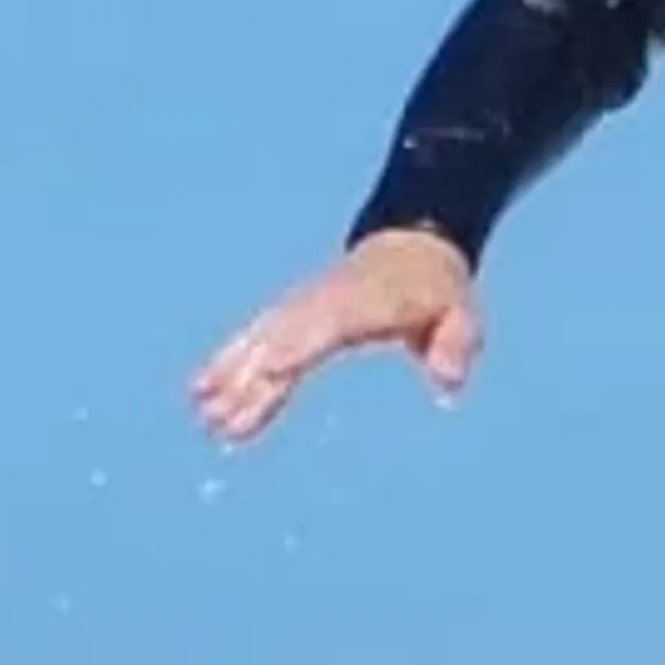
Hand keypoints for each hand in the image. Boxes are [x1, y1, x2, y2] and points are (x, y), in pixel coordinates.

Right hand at [190, 227, 482, 447]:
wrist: (413, 246)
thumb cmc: (439, 289)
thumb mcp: (462, 314)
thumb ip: (457, 345)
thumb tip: (448, 381)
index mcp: (366, 302)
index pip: (326, 326)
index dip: (298, 346)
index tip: (269, 373)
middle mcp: (323, 301)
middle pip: (281, 339)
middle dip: (251, 377)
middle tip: (222, 419)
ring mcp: (303, 304)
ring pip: (260, 339)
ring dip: (230, 374)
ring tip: (202, 413)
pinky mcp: (292, 312)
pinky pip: (256, 338)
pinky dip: (229, 361)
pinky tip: (202, 391)